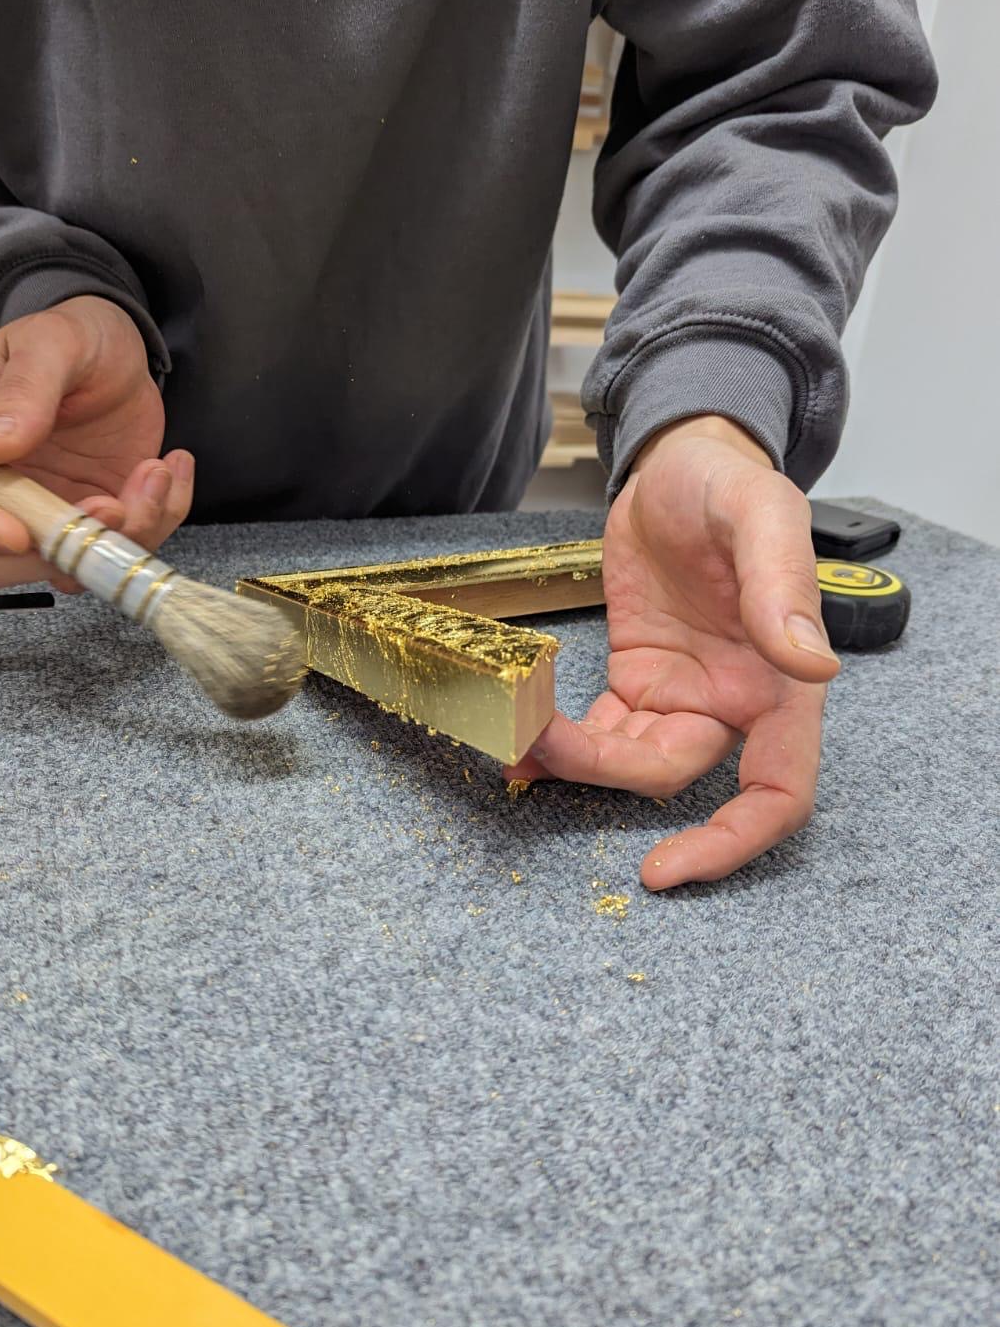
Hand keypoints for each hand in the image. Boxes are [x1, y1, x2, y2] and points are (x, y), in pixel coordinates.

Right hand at [0, 295, 192, 590]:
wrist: (119, 352)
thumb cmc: (69, 338)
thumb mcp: (49, 343)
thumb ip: (22, 391)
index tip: (13, 530)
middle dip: (55, 550)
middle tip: (109, 505)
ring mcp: (45, 514)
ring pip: (66, 568)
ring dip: (121, 536)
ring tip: (154, 471)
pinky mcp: (96, 522)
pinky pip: (124, 549)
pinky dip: (159, 518)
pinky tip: (170, 466)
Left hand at [505, 416, 839, 888]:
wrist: (679, 459)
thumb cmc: (729, 482)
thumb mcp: (761, 515)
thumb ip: (784, 587)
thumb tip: (812, 665)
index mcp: (780, 682)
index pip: (777, 790)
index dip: (731, 841)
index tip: (667, 868)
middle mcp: (733, 701)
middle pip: (674, 779)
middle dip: (604, 775)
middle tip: (539, 745)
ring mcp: (681, 694)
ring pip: (627, 762)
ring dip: (572, 759)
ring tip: (514, 731)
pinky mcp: (636, 678)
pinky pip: (601, 731)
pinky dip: (560, 739)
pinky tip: (520, 731)